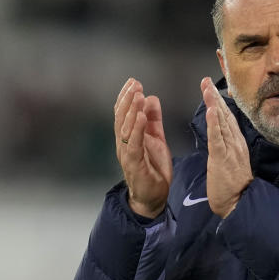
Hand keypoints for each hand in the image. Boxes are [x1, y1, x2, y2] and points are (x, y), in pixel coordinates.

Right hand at [114, 78, 172, 217]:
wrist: (153, 197)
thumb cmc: (153, 169)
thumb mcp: (157, 139)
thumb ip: (154, 120)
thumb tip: (151, 98)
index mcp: (128, 137)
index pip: (123, 113)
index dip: (126, 97)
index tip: (133, 82)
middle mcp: (124, 144)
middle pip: (121, 117)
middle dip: (128, 99)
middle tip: (135, 84)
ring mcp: (127, 154)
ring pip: (126, 128)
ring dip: (132, 110)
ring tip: (138, 95)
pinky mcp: (134, 164)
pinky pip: (134, 144)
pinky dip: (138, 129)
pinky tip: (142, 117)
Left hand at [202, 77, 252, 217]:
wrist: (239, 204)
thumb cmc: (233, 187)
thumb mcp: (231, 163)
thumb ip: (227, 148)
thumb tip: (222, 138)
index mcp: (236, 144)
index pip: (227, 118)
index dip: (219, 102)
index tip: (211, 88)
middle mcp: (235, 143)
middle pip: (224, 115)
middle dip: (214, 97)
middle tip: (205, 81)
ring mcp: (230, 150)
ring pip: (221, 123)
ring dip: (213, 104)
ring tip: (206, 89)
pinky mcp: (222, 159)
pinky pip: (218, 139)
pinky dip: (213, 124)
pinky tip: (210, 111)